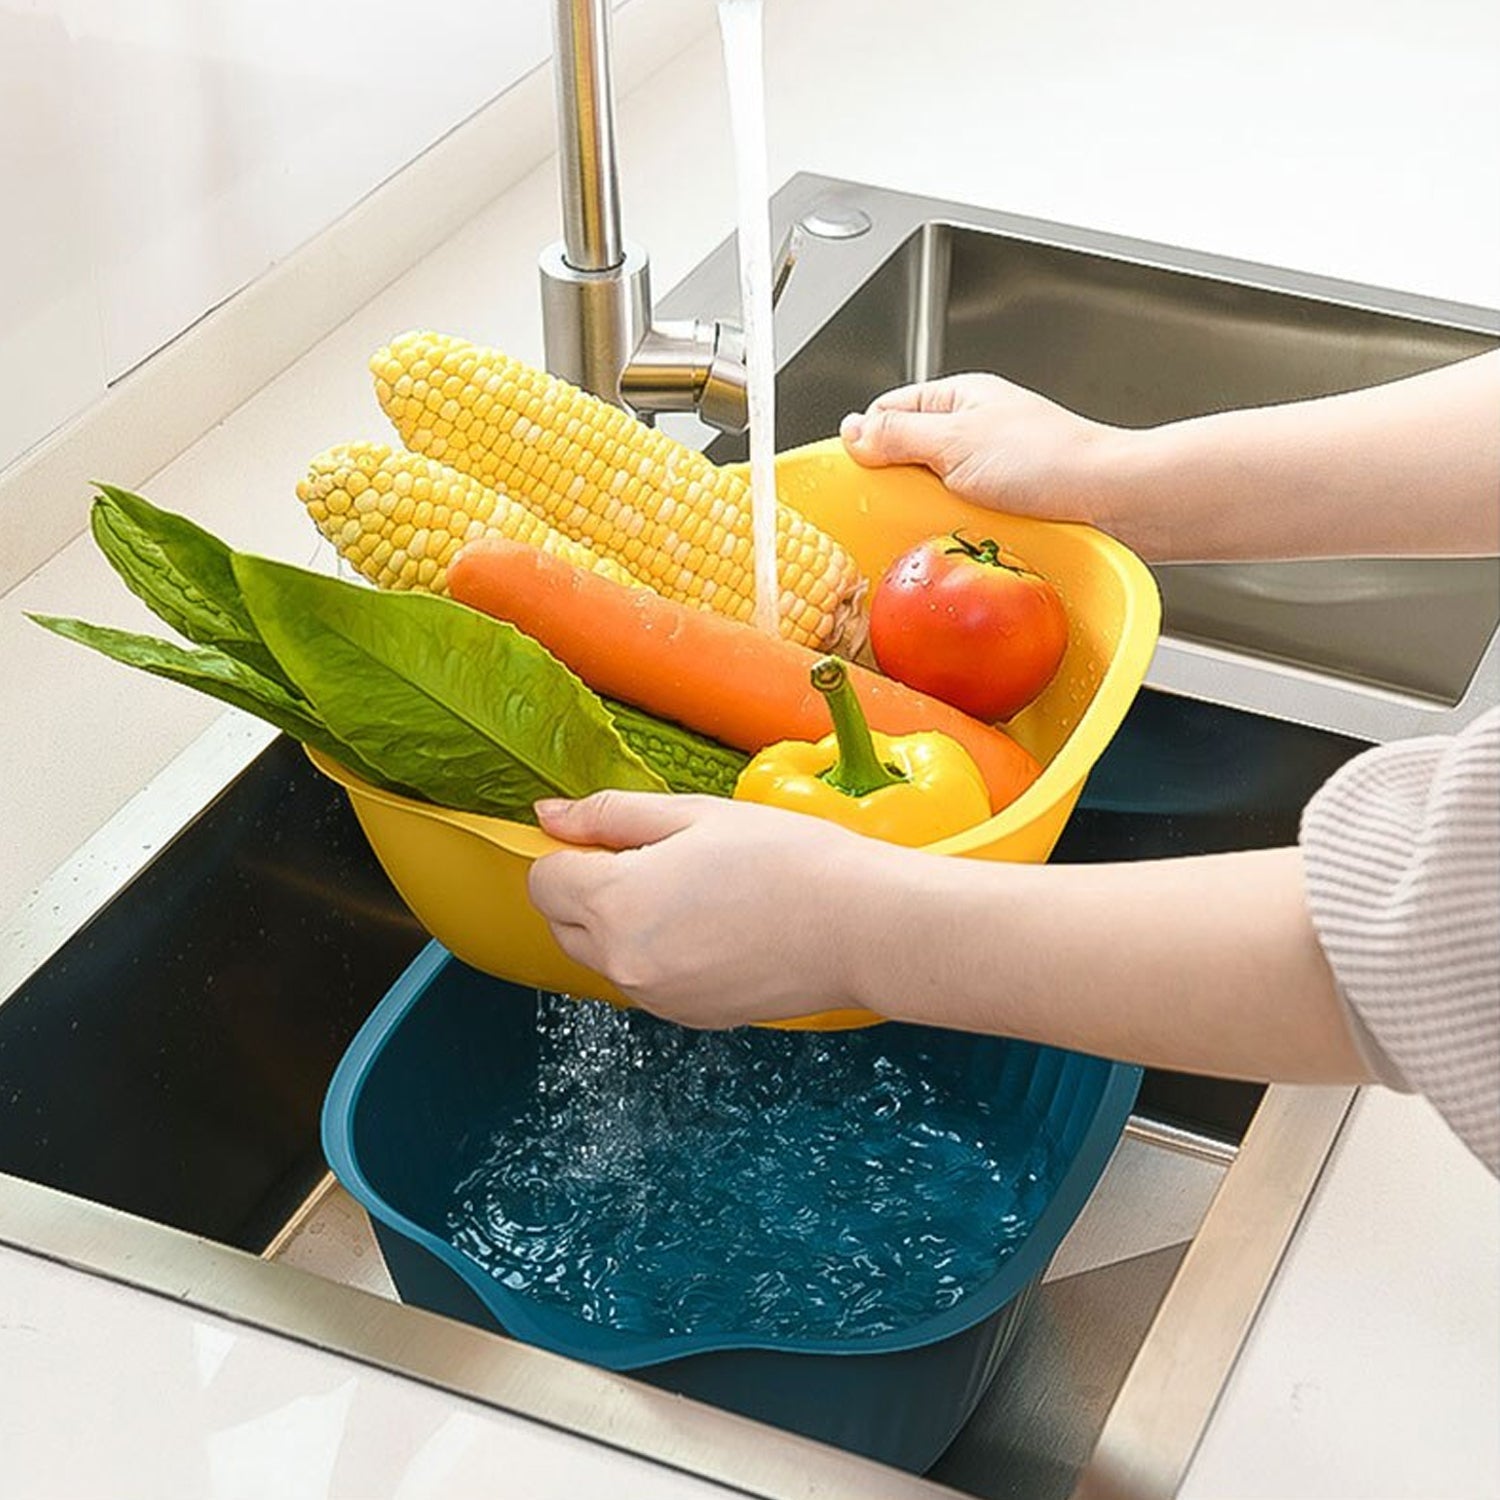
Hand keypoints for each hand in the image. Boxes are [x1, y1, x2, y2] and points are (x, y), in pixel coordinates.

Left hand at [529, 791, 878, 1027]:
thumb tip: (548, 816)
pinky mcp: (686, 1017)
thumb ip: (608, 815)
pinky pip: (646, 980)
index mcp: (615, 904)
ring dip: (624, 924)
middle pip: (564, 923)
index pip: (543, 881)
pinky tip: (714, 926)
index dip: (571, 851)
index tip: (614, 838)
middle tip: (660, 858)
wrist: (860, 926)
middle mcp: (623, 963)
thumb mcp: (692, 815)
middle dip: (590, 890)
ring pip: (603, 956)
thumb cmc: (787, 860)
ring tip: (697, 892)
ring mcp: (655, 998)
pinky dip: (660, 954)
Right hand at [839, 373, 1120, 526]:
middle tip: (898, 506)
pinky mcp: (1005, 506)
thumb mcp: (955, 441)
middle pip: (908, 457)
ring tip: (932, 526)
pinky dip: (954, 531)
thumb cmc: (1048, 461)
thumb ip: (898, 435)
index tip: (853, 474)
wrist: (1111, 501)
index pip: (889, 411)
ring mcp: (989, 471)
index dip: (867, 441)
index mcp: (958, 400)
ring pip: (933, 493)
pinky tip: (956, 541)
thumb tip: (852, 430)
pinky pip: (961, 519)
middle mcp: (973, 431)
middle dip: (899, 484)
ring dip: (927, 513)